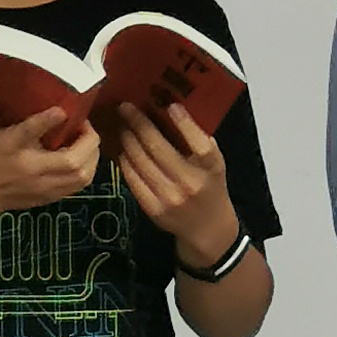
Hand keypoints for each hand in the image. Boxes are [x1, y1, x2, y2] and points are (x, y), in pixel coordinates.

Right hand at [0, 93, 102, 218]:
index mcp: (10, 148)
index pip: (29, 133)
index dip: (48, 120)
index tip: (62, 110)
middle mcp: (30, 169)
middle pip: (70, 161)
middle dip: (88, 140)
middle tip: (85, 124)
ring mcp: (42, 186)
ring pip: (81, 176)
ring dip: (92, 156)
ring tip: (87, 140)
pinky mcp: (47, 197)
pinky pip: (77, 187)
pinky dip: (87, 170)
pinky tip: (83, 158)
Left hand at [114, 101, 238, 271]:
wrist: (208, 230)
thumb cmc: (210, 186)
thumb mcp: (215, 163)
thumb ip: (198, 140)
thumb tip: (170, 109)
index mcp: (211, 169)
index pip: (200, 145)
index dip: (185, 124)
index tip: (171, 105)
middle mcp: (189, 184)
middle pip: (158, 148)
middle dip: (138, 123)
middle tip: (125, 107)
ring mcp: (168, 198)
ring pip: (140, 161)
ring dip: (127, 139)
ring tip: (121, 124)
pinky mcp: (152, 209)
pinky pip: (132, 179)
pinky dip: (125, 160)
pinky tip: (122, 148)